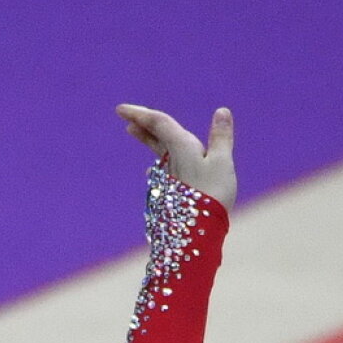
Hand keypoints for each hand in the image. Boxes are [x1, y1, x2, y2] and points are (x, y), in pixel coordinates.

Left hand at [115, 105, 236, 213]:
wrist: (197, 233)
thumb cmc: (212, 195)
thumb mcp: (222, 162)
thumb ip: (221, 137)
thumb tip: (222, 111)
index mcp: (181, 147)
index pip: (158, 123)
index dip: (140, 113)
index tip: (120, 109)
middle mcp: (171, 160)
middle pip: (154, 136)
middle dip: (140, 124)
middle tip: (125, 116)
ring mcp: (168, 178)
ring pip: (157, 152)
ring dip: (147, 139)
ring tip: (135, 131)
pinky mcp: (171, 193)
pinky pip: (162, 171)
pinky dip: (158, 162)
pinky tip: (153, 169)